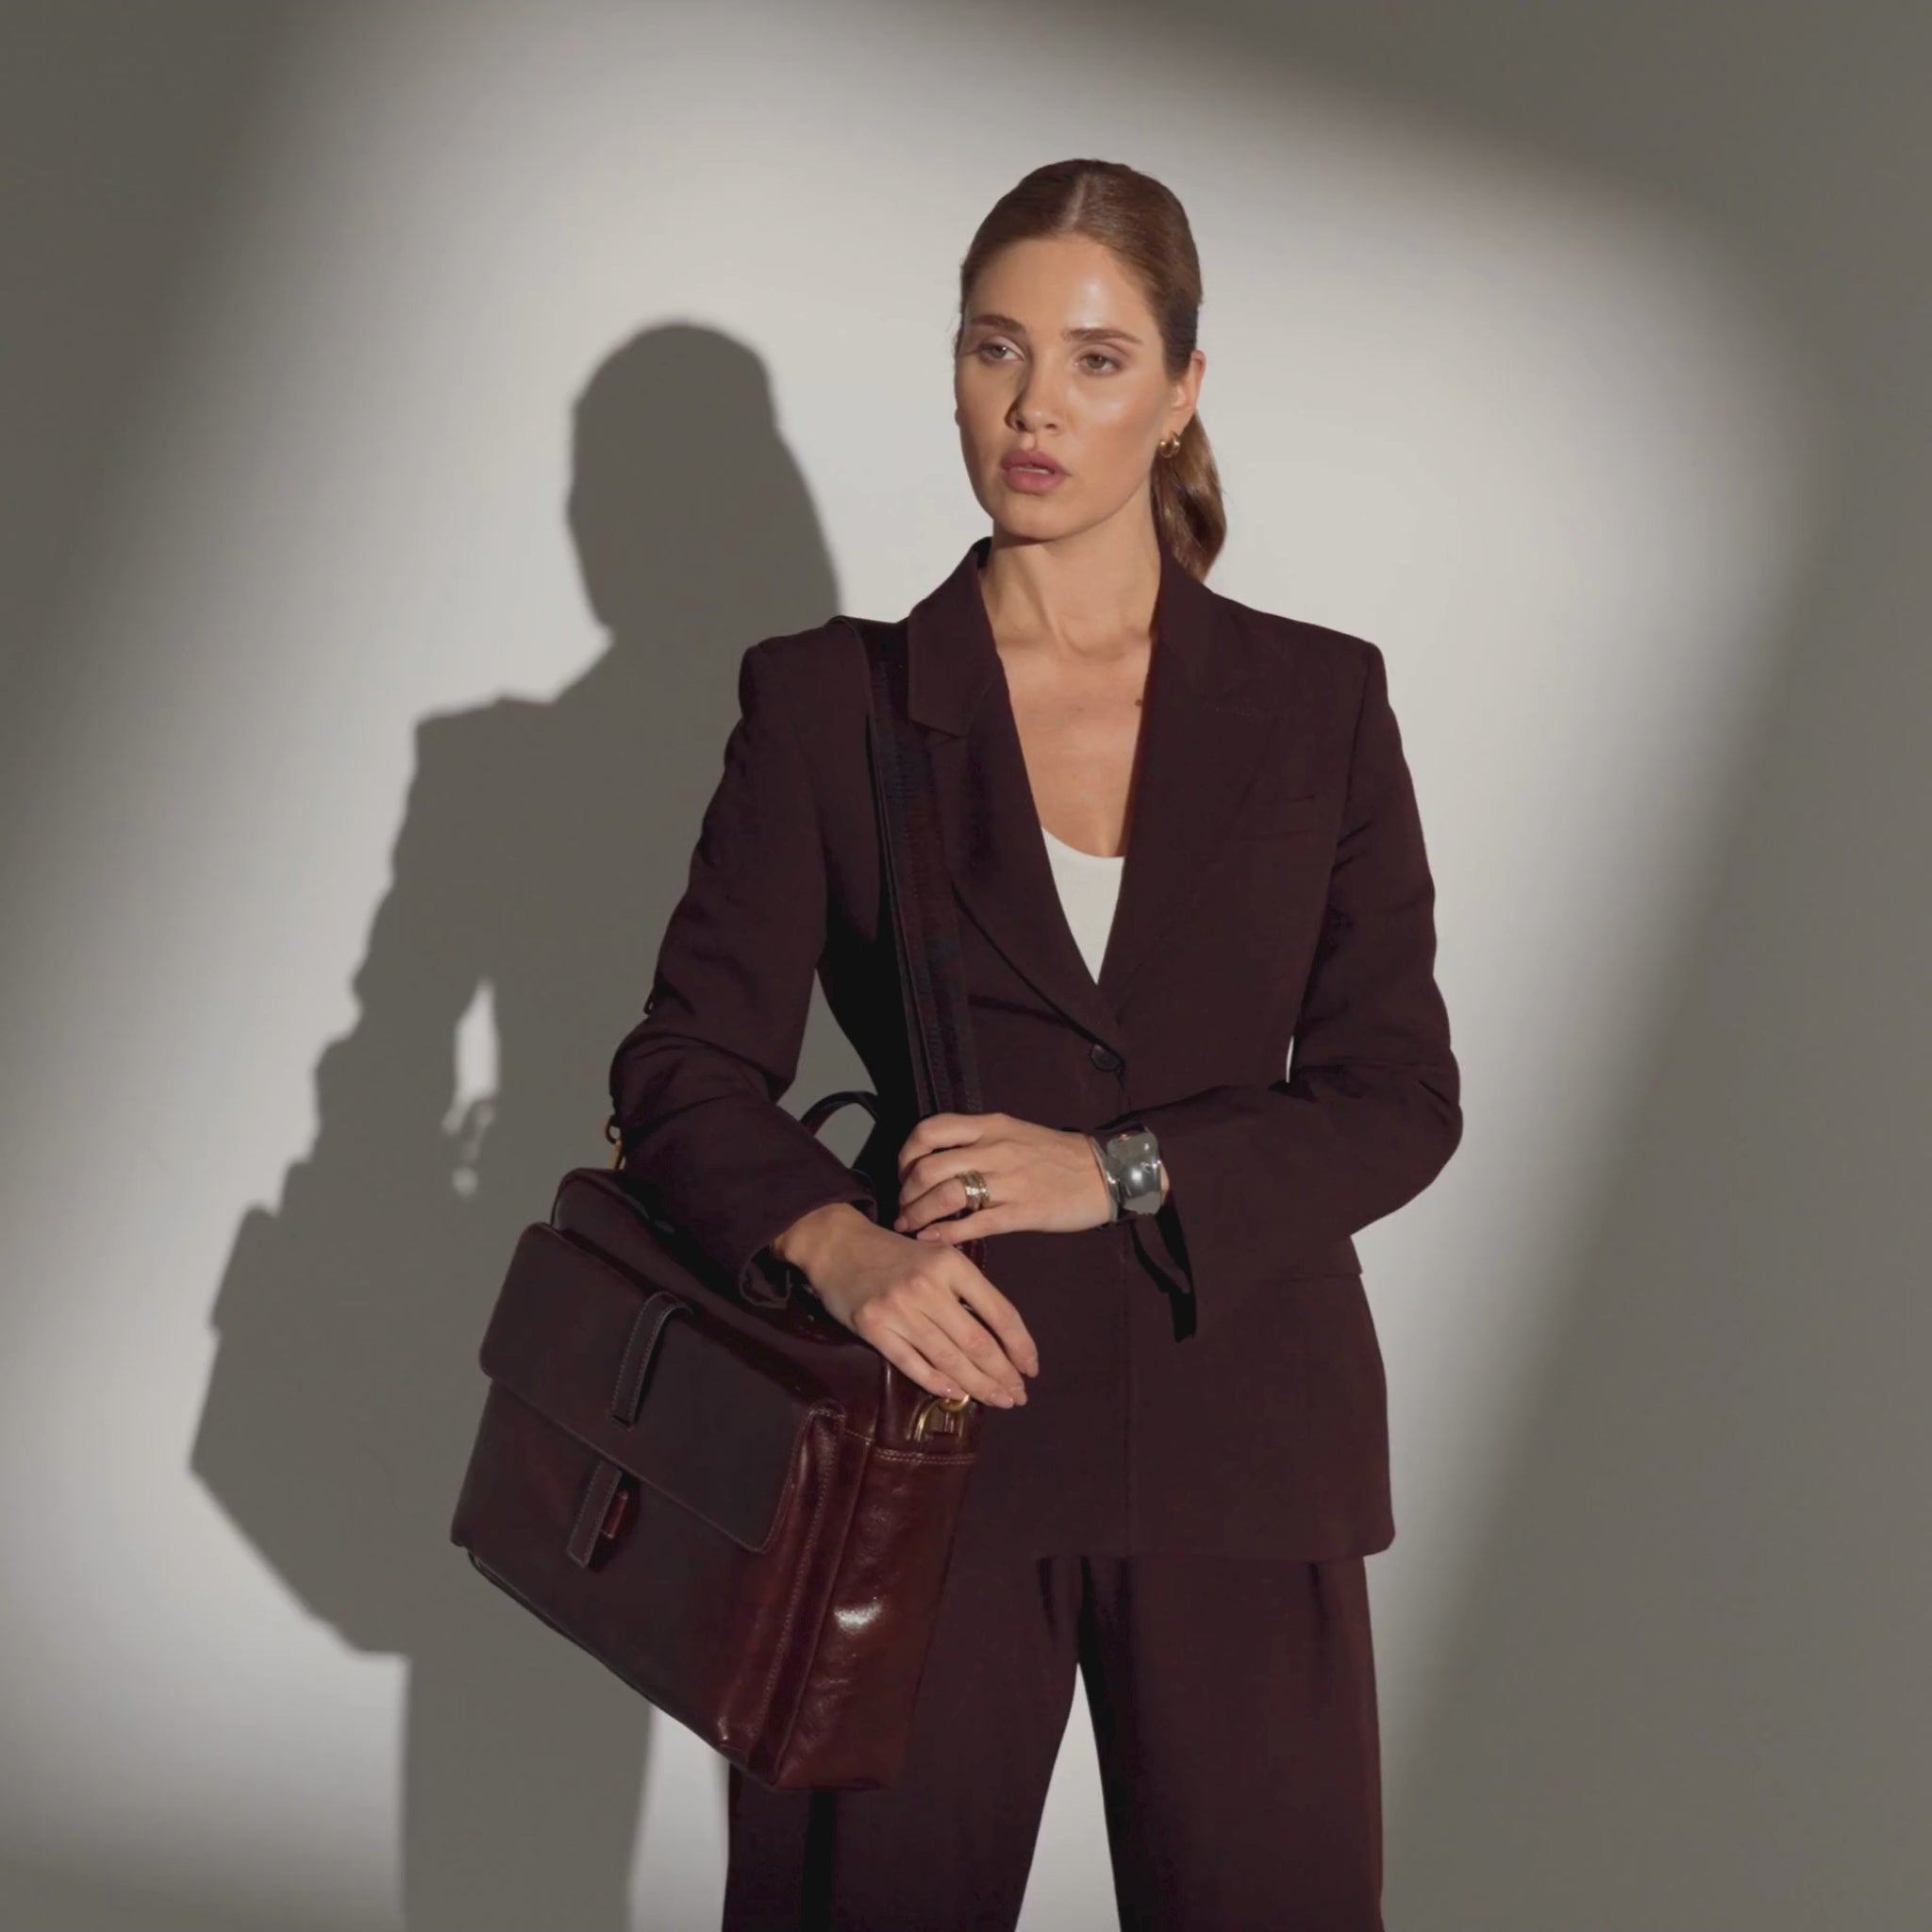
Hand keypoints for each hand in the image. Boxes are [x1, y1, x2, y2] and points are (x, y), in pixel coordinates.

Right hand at [770, 1202, 1037, 1407]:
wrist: (839, 1245)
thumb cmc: (896, 1255)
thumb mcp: (938, 1258)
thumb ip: (966, 1292)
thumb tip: (1001, 1342)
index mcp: (952, 1264)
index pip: (999, 1312)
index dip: (1020, 1345)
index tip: (1031, 1369)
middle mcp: (928, 1287)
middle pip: (977, 1342)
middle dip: (1003, 1374)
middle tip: (1018, 1396)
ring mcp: (899, 1309)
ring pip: (949, 1358)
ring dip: (978, 1386)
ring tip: (997, 1400)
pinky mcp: (874, 1328)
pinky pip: (913, 1364)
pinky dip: (937, 1382)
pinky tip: (956, 1394)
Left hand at [892, 1111, 1115, 1245]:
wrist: (1104, 1173)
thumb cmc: (1056, 1155)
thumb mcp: (1013, 1133)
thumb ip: (977, 1141)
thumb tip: (935, 1160)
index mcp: (989, 1126)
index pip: (930, 1130)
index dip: (907, 1154)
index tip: (904, 1174)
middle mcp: (994, 1149)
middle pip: (930, 1167)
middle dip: (906, 1192)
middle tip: (903, 1208)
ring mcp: (1008, 1181)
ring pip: (946, 1195)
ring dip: (919, 1214)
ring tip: (910, 1227)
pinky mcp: (1022, 1212)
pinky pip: (974, 1224)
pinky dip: (945, 1234)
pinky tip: (932, 1240)